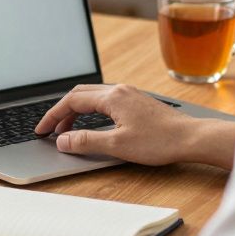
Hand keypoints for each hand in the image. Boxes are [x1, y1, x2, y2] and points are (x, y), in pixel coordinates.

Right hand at [33, 84, 211, 165]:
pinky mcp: (138, 102)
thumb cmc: (160, 141)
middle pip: (80, 94)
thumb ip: (86, 142)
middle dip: (61, 111)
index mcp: (112, 97)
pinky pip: (106, 100)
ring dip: (76, 111)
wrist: (193, 138)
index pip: (71, 102)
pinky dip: (91, 111)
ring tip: (69, 130)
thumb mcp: (117, 145)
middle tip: (51, 129)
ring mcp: (130, 95)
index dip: (52, 116)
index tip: (42, 130)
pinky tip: (93, 124)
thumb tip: (63, 140)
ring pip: (93, 96)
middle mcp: (120, 91)